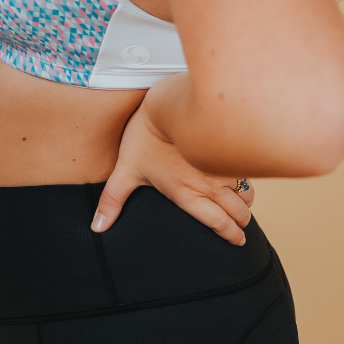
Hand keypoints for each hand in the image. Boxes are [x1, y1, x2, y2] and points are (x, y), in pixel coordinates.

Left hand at [91, 101, 254, 244]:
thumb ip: (112, 201)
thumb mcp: (125, 171)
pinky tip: (241, 176)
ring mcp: (223, 166)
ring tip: (241, 202)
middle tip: (240, 224)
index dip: (232, 235)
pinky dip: (247, 177)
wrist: (164, 103)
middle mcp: (209, 185)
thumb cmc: (143, 138)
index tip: (237, 240)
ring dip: (246, 200)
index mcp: (187, 195)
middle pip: (240, 213)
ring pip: (247, 193)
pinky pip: (247, 169)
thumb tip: (96, 228)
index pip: (220, 224)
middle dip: (242, 221)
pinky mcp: (229, 148)